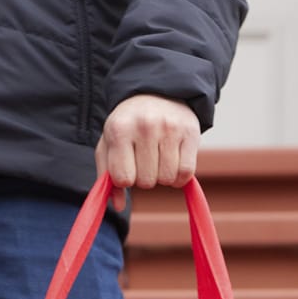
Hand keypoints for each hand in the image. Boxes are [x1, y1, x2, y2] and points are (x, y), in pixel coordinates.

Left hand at [97, 94, 201, 210]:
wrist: (157, 92)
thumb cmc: (128, 125)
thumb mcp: (109, 144)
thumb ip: (106, 175)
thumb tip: (118, 206)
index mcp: (119, 130)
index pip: (123, 179)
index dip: (125, 180)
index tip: (127, 168)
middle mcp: (145, 126)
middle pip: (146, 182)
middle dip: (144, 178)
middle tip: (144, 161)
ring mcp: (170, 128)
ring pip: (167, 179)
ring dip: (163, 178)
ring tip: (159, 161)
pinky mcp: (191, 132)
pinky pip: (186, 172)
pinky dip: (180, 178)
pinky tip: (173, 165)